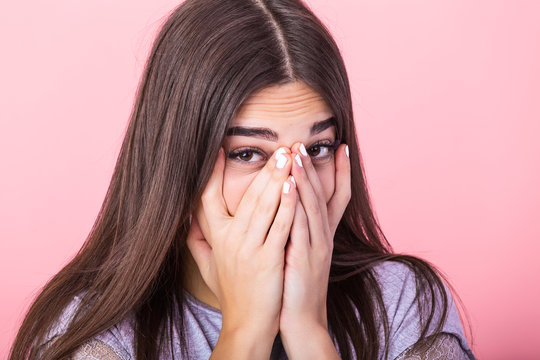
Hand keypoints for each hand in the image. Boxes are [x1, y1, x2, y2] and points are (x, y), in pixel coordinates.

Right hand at [186, 146, 296, 338]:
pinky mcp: (267, 260)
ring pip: (263, 206)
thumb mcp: (208, 267)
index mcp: (215, 238)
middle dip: (264, 170)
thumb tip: (187, 222)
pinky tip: (294, 186)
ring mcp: (248, 249)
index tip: (220, 149)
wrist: (246, 324)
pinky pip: (278, 226)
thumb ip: (197, 243)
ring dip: (277, 179)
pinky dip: (286, 205)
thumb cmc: (231, 293)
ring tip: (288, 156)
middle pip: (245, 197)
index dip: (213, 173)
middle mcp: (229, 240)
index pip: (208, 198)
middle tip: (279, 147)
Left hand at [279, 142, 350, 337]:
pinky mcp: (305, 259)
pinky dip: (297, 204)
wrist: (302, 321)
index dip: (341, 173)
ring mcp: (316, 248)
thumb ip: (299, 232)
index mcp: (323, 236)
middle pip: (322, 196)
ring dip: (306, 179)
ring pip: (312, 207)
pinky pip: (301, 226)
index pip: (336, 198)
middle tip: (305, 143)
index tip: (341, 148)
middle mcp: (324, 238)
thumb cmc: (296, 287)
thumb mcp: (301, 255)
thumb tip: (290, 209)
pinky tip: (291, 186)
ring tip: (297, 155)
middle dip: (314, 168)